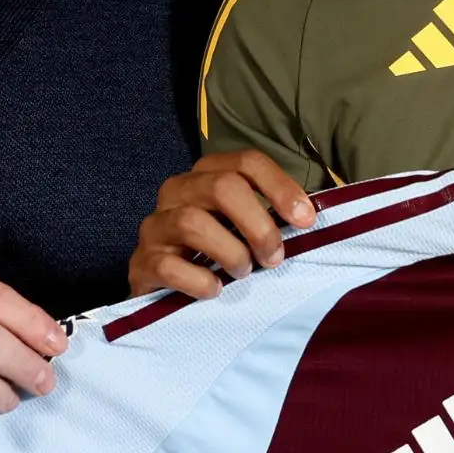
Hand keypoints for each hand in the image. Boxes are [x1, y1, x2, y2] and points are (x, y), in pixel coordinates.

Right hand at [127, 150, 317, 299]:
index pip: (247, 162)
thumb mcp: (246, 227)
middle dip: (258, 224)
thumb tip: (312, 216)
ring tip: (243, 272)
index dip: (281, 188)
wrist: (166, 288)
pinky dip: (199, 280)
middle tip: (273, 257)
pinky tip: (214, 290)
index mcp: (207, 175)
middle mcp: (177, 191)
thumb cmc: (217, 252)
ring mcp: (155, 225)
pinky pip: (168, 266)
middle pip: (223, 186)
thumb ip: (274, 217)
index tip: (306, 220)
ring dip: (230, 252)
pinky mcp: (141, 263)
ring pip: (193, 222)